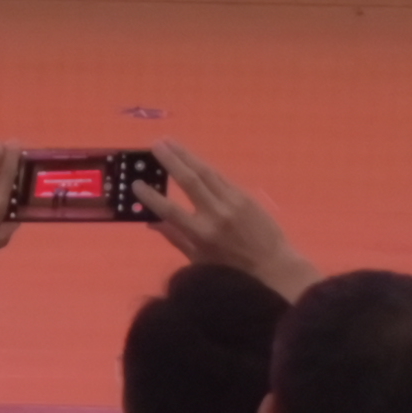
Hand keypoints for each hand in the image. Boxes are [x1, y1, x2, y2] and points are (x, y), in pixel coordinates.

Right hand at [149, 142, 320, 295]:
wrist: (275, 267)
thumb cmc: (234, 270)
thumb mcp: (200, 261)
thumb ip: (176, 239)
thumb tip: (151, 223)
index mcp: (201, 234)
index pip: (169, 210)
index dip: (151, 196)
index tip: (136, 184)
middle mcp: (215, 215)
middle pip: (188, 181)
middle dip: (170, 161)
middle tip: (154, 146)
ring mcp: (232, 203)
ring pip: (205, 172)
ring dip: (185, 155)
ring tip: (169, 141)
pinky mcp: (245, 197)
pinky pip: (221, 177)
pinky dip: (205, 166)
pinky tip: (194, 158)